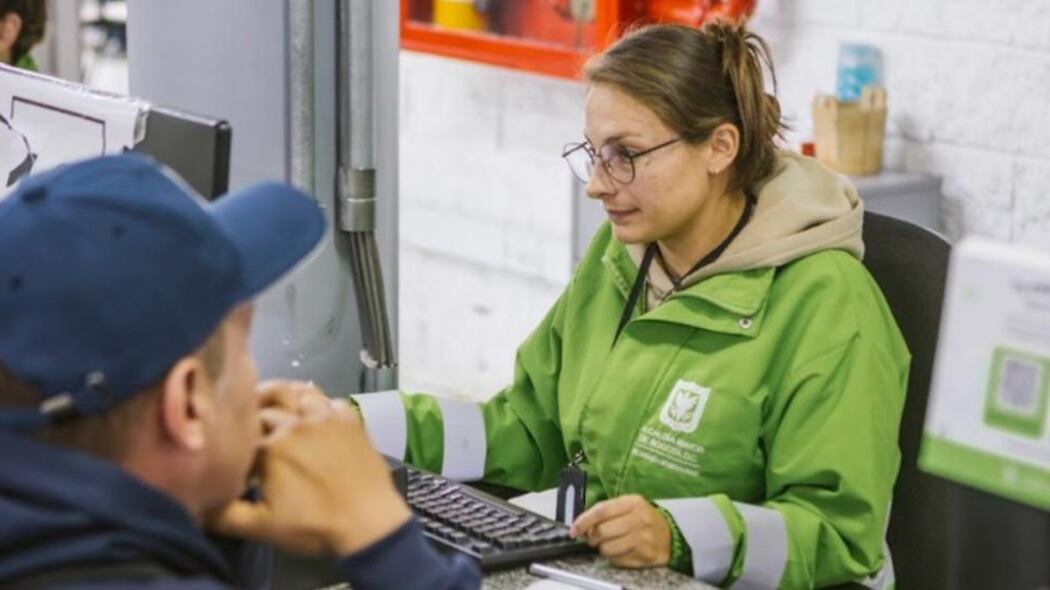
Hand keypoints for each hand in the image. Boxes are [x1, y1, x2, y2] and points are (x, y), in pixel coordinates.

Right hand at [207, 381, 411, 556]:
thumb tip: (199, 505)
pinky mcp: (351, 420)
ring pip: (297, 392)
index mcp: (270, 446)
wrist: (369, 522)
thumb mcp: (261, 527)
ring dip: (281, 394)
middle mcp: (296, 423)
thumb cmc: (314, 525)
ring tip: (272, 402)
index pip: (240, 430)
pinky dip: (317, 401)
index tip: (228, 444)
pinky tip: (312, 412)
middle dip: (251, 411)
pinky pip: (329, 399)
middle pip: (265, 406)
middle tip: (244, 421)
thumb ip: (224, 514)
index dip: (231, 436)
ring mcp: (326, 418)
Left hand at [570, 494, 671, 567]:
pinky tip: (620, 550)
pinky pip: (617, 560)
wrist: (667, 535)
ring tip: (609, 543)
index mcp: (632, 503)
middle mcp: (639, 520)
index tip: (574, 529)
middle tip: (593, 537)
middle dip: (592, 537)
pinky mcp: (644, 555)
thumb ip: (606, 511)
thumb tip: (581, 524)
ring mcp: (643, 539)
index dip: (584, 521)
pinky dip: (614, 557)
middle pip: (602, 531)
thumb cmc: (642, 518)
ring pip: (607, 548)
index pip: (602, 511)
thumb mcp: (627, 506)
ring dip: (602, 548)